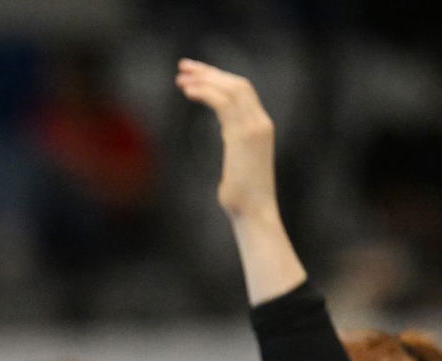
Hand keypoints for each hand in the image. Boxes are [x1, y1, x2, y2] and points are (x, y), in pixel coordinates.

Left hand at [175, 59, 276, 220]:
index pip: (242, 90)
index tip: (195, 74)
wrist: (255, 212)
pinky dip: (206, 93)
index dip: (218, 78)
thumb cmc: (243, 196)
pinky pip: (224, 104)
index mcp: (260, 126)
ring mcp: (254, 127)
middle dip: (209, 72)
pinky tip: (189, 91)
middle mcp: (260, 122)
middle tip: (183, 67)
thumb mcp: (239, 162)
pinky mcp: (243, 136)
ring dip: (204, 80)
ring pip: (231, 89)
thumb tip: (227, 141)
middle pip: (237, 83)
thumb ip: (235, 144)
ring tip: (181, 78)